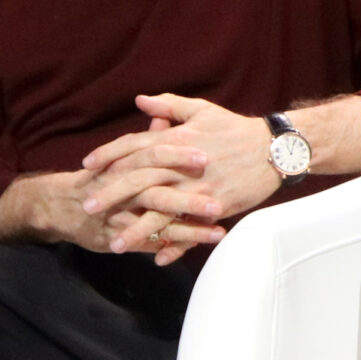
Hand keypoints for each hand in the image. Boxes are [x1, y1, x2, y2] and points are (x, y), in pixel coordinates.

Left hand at [79, 94, 279, 264]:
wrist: (274, 149)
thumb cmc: (236, 128)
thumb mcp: (201, 110)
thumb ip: (168, 105)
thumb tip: (140, 101)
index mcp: (175, 138)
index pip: (133, 146)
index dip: (108, 154)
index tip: (87, 165)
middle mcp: (181, 165)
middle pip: (138, 180)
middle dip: (110, 194)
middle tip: (86, 207)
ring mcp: (197, 188)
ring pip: (159, 211)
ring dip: (135, 230)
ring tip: (114, 245)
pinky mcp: (215, 206)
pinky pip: (190, 229)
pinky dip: (175, 244)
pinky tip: (158, 258)